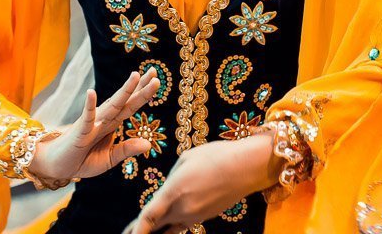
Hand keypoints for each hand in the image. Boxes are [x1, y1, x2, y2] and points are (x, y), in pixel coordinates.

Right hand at [28, 69, 159, 184]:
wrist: (57, 165)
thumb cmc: (82, 160)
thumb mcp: (110, 158)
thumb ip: (127, 150)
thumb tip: (148, 144)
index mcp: (111, 124)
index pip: (130, 106)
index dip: (143, 93)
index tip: (156, 79)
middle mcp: (103, 119)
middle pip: (125, 101)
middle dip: (139, 87)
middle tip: (154, 72)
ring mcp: (91, 124)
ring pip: (111, 105)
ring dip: (124, 91)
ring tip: (135, 76)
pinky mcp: (79, 132)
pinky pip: (85, 119)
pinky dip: (89, 106)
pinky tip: (91, 93)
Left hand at [123, 133, 278, 233]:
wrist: (246, 167)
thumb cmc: (214, 156)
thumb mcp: (185, 160)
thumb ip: (171, 180)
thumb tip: (167, 193)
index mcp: (174, 191)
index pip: (148, 217)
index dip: (135, 229)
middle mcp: (184, 208)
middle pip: (156, 227)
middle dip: (140, 232)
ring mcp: (196, 215)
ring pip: (170, 228)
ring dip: (156, 231)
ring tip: (142, 233)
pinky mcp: (206, 216)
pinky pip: (183, 224)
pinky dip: (171, 227)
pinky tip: (165, 227)